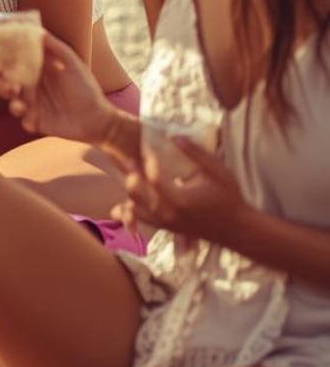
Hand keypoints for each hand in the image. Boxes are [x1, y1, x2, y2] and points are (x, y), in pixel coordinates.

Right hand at [0, 31, 114, 144]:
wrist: (98, 118)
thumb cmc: (86, 86)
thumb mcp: (71, 62)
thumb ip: (53, 46)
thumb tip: (35, 29)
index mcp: (38, 70)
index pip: (15, 63)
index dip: (4, 62)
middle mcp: (33, 86)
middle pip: (7, 83)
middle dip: (3, 84)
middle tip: (11, 86)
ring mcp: (34, 104)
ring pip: (12, 102)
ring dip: (13, 103)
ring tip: (21, 106)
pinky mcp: (37, 121)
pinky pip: (25, 121)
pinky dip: (27, 121)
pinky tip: (34, 121)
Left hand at [108, 135, 248, 250]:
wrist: (237, 230)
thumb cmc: (230, 198)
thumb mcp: (218, 171)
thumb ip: (196, 153)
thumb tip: (174, 136)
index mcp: (180, 200)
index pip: (153, 178)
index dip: (146, 161)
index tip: (145, 147)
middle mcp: (168, 214)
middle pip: (136, 192)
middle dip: (130, 172)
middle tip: (129, 156)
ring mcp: (165, 223)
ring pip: (134, 205)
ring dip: (129, 188)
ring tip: (129, 172)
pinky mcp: (165, 228)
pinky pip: (141, 217)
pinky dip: (131, 206)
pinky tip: (129, 194)